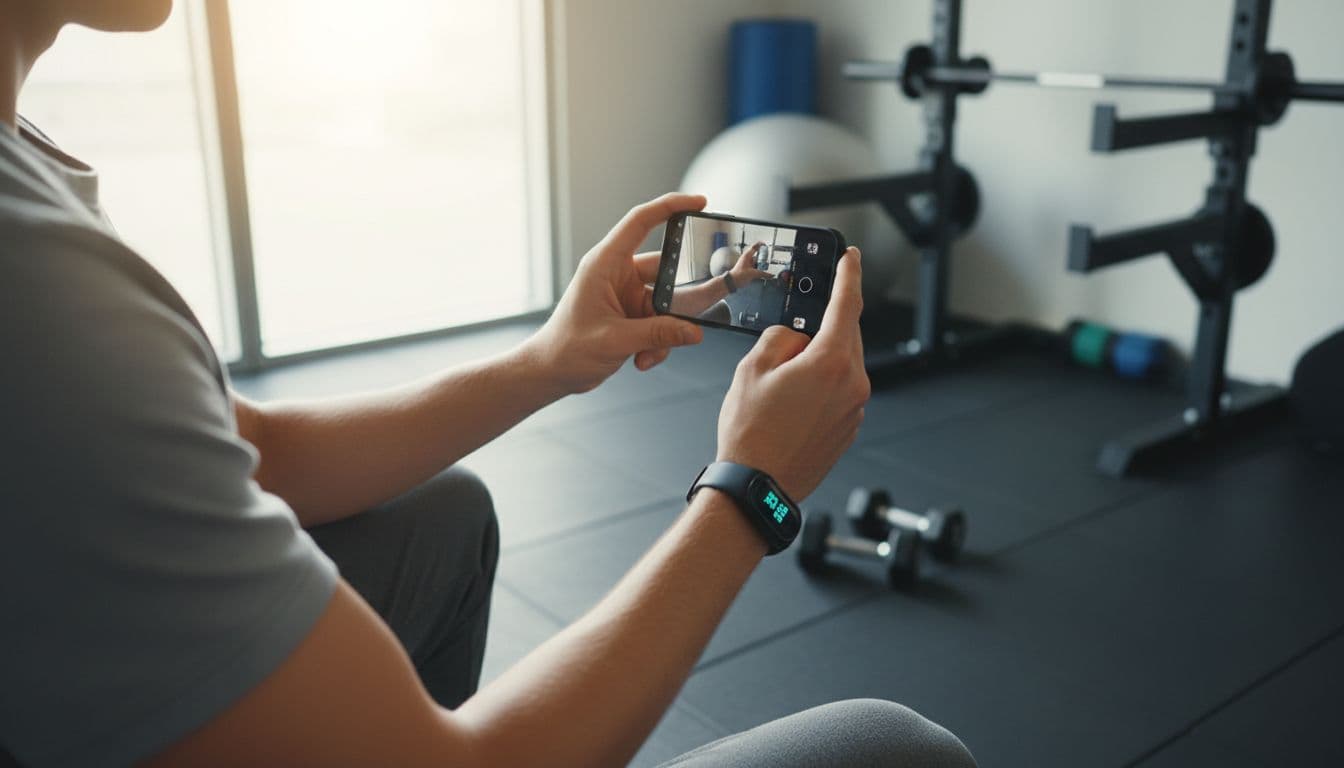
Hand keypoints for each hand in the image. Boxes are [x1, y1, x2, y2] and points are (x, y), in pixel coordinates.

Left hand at [525, 193, 706, 394]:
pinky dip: (658, 342)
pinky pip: (659, 322)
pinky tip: (642, 358)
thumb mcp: (615, 340)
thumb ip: (658, 334)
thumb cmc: (565, 348)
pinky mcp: (631, 315)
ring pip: (666, 303)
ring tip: (651, 351)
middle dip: (680, 298)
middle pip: (665, 270)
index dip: (671, 207)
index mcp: (605, 264)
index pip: (641, 222)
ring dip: (666, 330)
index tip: (699, 202)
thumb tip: (693, 331)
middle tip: (698, 310)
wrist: (551, 372)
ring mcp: (625, 295)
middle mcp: (617, 274)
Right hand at [714, 247, 868, 500]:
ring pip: (842, 365)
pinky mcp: (848, 428)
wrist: (758, 486)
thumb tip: (794, 338)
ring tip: (781, 383)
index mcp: (831, 362)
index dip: (849, 275)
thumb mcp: (752, 370)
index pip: (847, 304)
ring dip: (818, 361)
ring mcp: (854, 409)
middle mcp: (853, 384)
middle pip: (846, 336)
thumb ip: (779, 339)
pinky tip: (790, 405)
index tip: (851, 258)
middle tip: (794, 334)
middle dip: (823, 327)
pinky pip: (840, 392)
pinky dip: (821, 387)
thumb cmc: (751, 434)